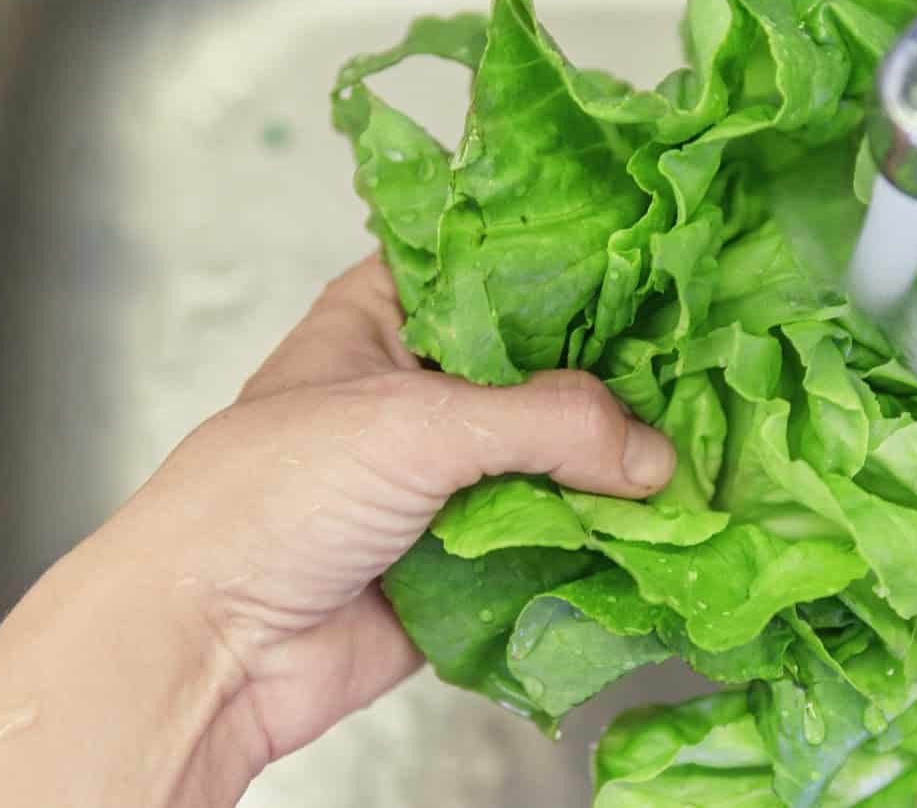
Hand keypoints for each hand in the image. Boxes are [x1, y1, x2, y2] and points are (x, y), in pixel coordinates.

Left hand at [0, 255, 675, 806]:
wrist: (208, 648)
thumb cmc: (271, 496)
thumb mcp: (413, 424)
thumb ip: (547, 423)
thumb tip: (655, 457)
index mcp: (393, 316)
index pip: (504, 268)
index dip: (583, 271)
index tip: (668, 273)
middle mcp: (428, 388)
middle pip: (548, 371)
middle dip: (619, 383)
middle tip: (707, 374)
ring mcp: (452, 476)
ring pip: (559, 459)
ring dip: (619, 469)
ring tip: (708, 455)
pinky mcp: (474, 556)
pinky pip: (557, 537)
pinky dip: (605, 538)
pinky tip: (670, 527)